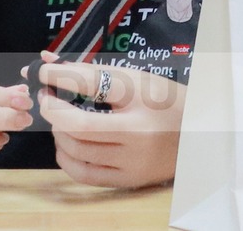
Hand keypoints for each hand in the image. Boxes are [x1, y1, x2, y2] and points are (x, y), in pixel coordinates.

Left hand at [36, 52, 185, 188]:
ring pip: (76, 149)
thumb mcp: (137, 79)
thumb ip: (94, 72)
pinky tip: (66, 143)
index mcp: (142, 99)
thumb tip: (50, 62)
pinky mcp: (128, 179)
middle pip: (77, 124)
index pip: (92, 83)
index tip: (43, 70)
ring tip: (60, 118)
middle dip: (53, 109)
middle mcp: (137, 133)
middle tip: (47, 97)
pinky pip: (83, 173)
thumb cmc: (165, 101)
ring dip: (58, 132)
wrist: (199, 133)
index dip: (61, 76)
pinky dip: (66, 157)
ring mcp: (132, 160)